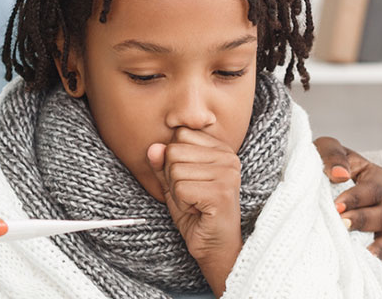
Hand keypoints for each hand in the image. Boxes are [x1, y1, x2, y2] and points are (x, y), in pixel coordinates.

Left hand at [147, 128, 242, 293]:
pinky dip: (181, 203)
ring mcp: (227, 174)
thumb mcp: (174, 183)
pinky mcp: (221, 192)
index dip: (174, 161)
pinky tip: (197, 211)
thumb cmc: (196, 213)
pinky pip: (180, 188)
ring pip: (175, 170)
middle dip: (173, 177)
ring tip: (195, 203)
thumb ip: (162, 164)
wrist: (214, 246)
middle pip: (174, 151)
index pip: (180, 135)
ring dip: (177, 192)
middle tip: (192, 195)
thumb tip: (153, 147)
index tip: (191, 180)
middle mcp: (229, 157)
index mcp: (221, 148)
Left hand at [314, 136, 381, 260]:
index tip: (337, 205)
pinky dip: (377, 257)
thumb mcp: (324, 149)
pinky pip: (380, 251)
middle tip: (341, 223)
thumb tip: (341, 174)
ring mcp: (378, 223)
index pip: (376, 187)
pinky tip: (365, 261)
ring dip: (375, 243)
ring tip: (361, 251)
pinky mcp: (370, 240)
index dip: (359, 197)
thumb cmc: (322, 163)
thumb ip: (332, 155)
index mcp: (375, 176)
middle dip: (364, 219)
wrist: (308, 184)